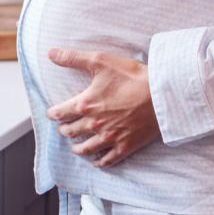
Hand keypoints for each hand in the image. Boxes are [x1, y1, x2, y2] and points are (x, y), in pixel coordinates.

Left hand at [46, 48, 160, 167]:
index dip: (53, 113)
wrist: (162, 94)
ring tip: (75, 147)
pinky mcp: (126, 146)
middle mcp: (94, 124)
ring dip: (77, 148)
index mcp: (86, 104)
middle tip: (64, 128)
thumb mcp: (101, 61)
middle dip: (64, 130)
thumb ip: (73, 58)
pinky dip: (99, 162)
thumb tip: (50, 52)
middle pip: (70, 132)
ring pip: (85, 149)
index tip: (53, 113)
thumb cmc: (133, 76)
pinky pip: (108, 160)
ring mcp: (110, 138)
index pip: (60, 113)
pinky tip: (96, 161)